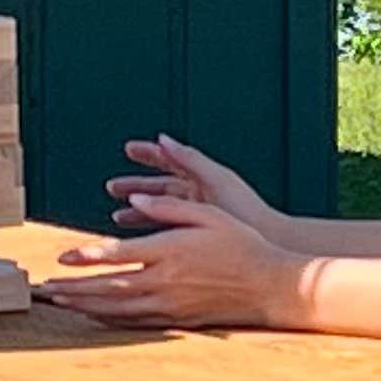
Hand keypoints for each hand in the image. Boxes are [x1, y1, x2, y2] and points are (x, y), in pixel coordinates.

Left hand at [43, 190, 304, 329]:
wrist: (270, 285)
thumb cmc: (242, 244)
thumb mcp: (209, 214)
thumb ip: (169, 208)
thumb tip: (137, 202)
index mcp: (171, 250)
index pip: (118, 255)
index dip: (86, 257)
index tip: (62, 258)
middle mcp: (166, 280)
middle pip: (109, 287)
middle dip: (74, 288)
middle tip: (46, 289)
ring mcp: (171, 304)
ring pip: (118, 308)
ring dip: (85, 306)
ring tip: (60, 303)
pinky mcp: (178, 319)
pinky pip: (135, 321)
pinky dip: (109, 319)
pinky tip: (94, 315)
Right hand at [102, 131, 283, 236]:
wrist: (269, 243)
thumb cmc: (245, 211)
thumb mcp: (213, 179)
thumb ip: (188, 158)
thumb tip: (162, 138)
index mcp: (203, 177)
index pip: (170, 160)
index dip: (148, 153)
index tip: (128, 148)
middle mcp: (200, 195)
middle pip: (160, 186)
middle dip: (135, 185)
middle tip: (112, 187)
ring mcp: (199, 216)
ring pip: (161, 209)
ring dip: (139, 210)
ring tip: (117, 216)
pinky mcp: (198, 237)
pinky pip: (167, 228)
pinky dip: (151, 230)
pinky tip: (137, 239)